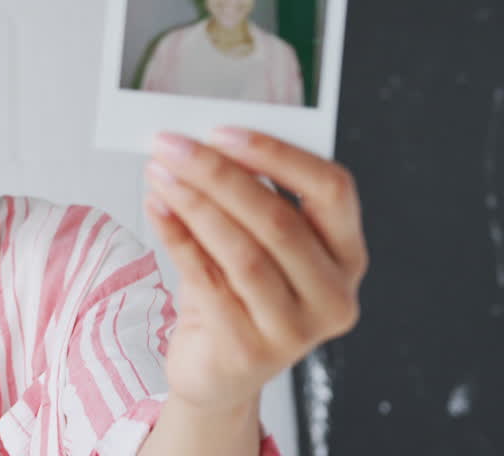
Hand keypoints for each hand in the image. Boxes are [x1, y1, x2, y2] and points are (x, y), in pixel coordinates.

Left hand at [142, 127, 367, 413]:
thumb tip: (199, 142)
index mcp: (347, 254)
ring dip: (194, 204)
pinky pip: (208, 283)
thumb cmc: (237, 293)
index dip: (278, 155)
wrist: (217, 373)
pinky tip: (156, 208)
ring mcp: (296, 331)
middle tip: (172, 145)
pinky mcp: (250, 352)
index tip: (222, 130)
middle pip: (278, 220)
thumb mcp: (254, 242)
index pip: (332, 190)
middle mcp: (333, 295)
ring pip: (243, 252)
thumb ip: (244, 198)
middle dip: (219, 175)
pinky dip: (177, 239)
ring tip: (159, 172)